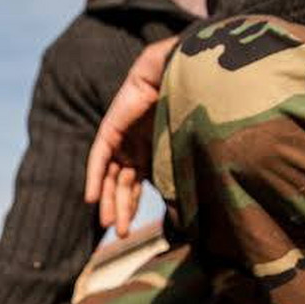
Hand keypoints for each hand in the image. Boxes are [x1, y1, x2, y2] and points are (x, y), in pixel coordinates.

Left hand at [85, 36, 177, 237]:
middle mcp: (136, 146)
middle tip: (120, 233)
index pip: (137, 182)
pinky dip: (95, 178)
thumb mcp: (191, 140)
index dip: (132, 205)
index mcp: (153, 149)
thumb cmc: (196, 100)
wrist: (182, 69)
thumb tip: (213, 194)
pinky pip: (100, 158)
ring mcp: (123, 138)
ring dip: (109, 201)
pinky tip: (91, 199)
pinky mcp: (112, 128)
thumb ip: (191, 161)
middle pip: (123, 184)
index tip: (133, 228)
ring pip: (112, 176)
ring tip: (109, 225)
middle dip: (121, 209)